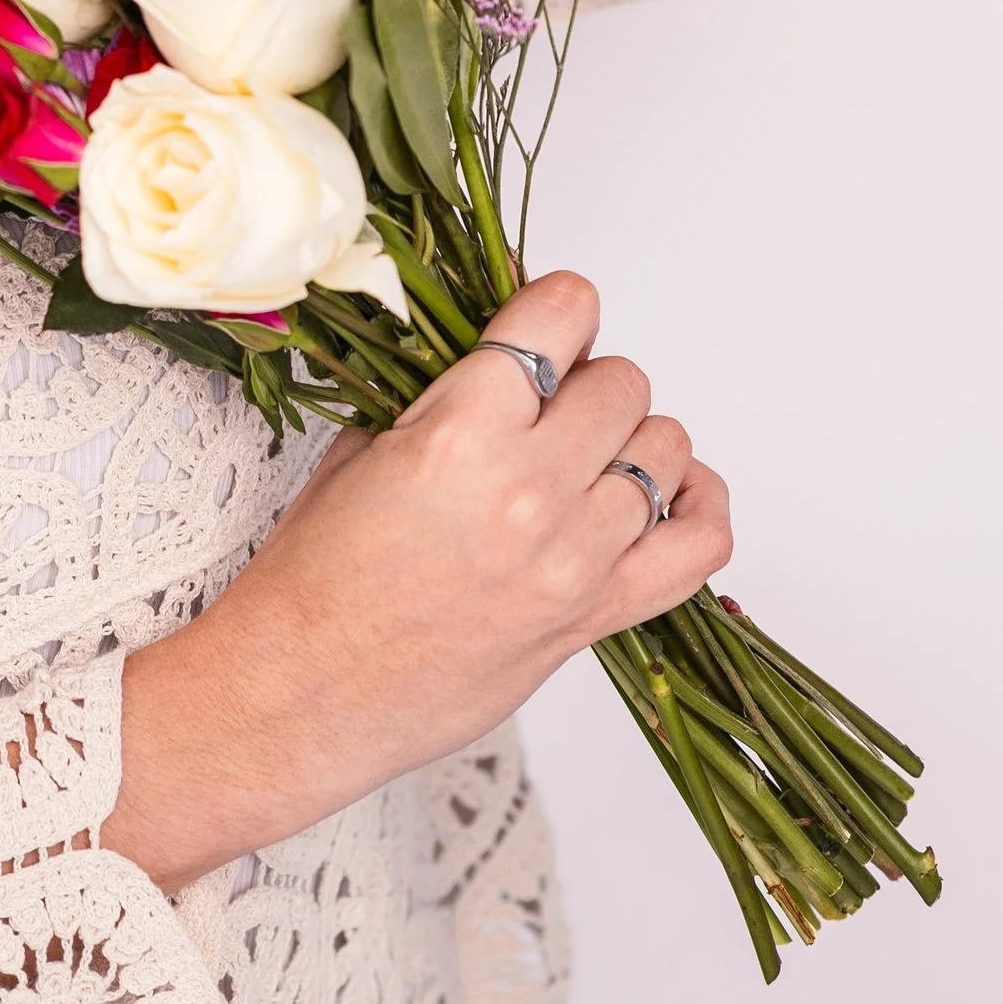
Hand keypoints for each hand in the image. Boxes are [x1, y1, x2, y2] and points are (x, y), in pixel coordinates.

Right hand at [104, 271, 732, 893]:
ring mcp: (572, 559)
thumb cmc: (312, 580)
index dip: (555, 309)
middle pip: (623, 382)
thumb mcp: (358, 452)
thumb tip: (504, 348)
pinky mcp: (595, 618)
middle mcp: (528, 491)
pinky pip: (701, 546)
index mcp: (459, 433)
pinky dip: (699, 508)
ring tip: (585, 459)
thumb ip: (441, 394)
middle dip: (586, 382)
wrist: (301, 694)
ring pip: (666, 450)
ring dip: (630, 442)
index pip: (561, 315)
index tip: (543, 325)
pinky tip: (667, 496)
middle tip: (548, 408)